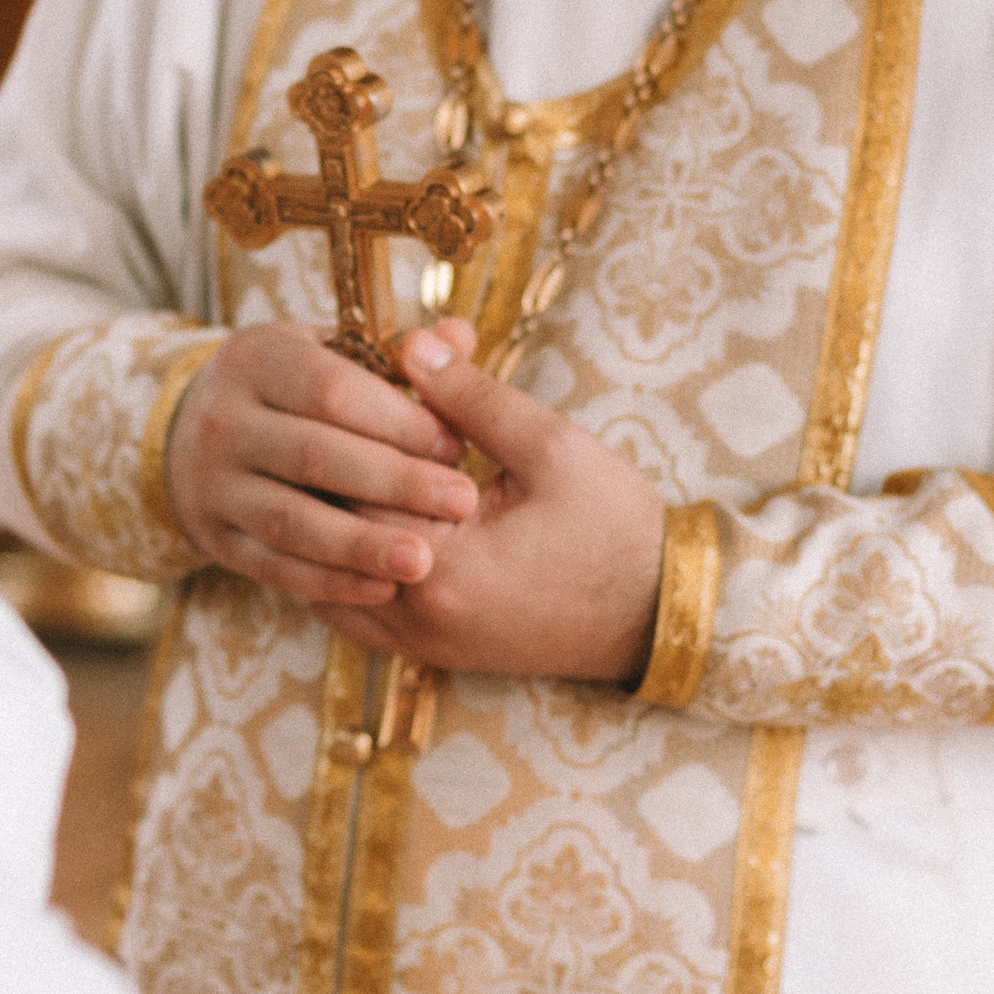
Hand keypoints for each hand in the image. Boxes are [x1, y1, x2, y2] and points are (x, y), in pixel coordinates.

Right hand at [166, 322, 481, 607]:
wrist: (193, 433)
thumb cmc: (291, 390)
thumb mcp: (328, 354)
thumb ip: (397, 354)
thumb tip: (459, 337)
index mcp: (257, 359)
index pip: (331, 389)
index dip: (399, 420)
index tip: (456, 445)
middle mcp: (223, 419)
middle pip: (315, 455)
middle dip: (395, 482)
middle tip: (462, 503)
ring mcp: (212, 483)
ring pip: (290, 519)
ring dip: (360, 545)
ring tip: (423, 561)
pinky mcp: (214, 538)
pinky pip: (274, 567)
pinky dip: (329, 582)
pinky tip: (382, 589)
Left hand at [325, 322, 664, 685]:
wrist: (664, 611)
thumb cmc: (615, 526)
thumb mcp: (549, 445)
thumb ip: (471, 395)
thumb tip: (410, 342)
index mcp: (442, 566)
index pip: (355, 480)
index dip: (357, 416)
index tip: (369, 370)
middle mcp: (416, 617)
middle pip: (333, 527)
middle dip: (343, 460)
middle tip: (354, 407)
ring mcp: (419, 643)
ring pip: (330, 574)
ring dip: (336, 517)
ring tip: (349, 459)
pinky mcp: (431, 652)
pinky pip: (354, 608)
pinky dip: (350, 562)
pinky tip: (363, 516)